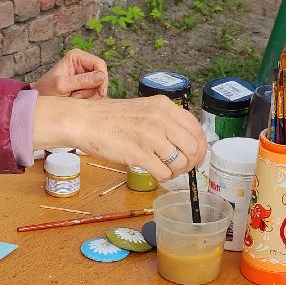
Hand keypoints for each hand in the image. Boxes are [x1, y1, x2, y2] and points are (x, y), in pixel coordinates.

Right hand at [31, 93, 205, 180]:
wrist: (85, 121)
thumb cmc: (111, 117)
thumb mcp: (144, 109)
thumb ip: (165, 121)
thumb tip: (185, 141)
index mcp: (164, 106)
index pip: (197, 128)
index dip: (200, 146)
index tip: (195, 155)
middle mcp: (161, 119)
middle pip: (194, 148)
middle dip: (191, 162)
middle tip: (180, 167)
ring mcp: (150, 136)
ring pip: (180, 163)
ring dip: (175, 172)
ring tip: (164, 170)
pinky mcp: (139, 153)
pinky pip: (163, 173)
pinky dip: (163, 178)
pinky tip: (154, 173)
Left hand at [32, 49, 108, 98]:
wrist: (40, 98)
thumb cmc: (46, 89)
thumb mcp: (62, 85)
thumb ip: (81, 80)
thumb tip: (101, 76)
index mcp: (77, 56)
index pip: (99, 64)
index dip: (102, 78)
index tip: (100, 92)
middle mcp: (82, 63)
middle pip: (101, 76)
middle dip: (92, 89)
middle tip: (77, 95)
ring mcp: (84, 74)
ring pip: (98, 86)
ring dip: (88, 95)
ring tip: (73, 96)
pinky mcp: (85, 84)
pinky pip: (94, 92)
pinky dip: (87, 98)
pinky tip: (76, 98)